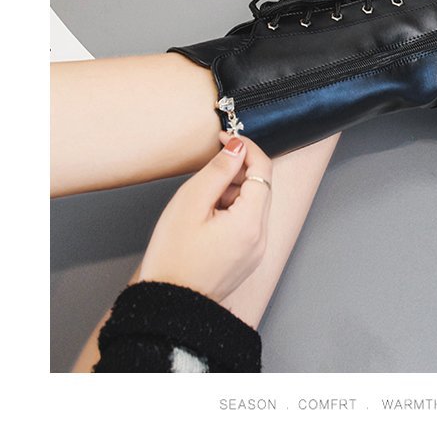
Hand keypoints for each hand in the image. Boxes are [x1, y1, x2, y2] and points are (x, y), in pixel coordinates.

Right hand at [140, 132, 272, 303]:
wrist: (167, 305)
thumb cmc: (172, 257)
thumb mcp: (190, 202)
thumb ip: (218, 170)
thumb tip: (238, 147)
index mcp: (251, 222)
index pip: (263, 169)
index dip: (246, 148)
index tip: (225, 138)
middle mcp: (261, 237)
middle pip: (261, 187)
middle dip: (238, 172)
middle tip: (207, 176)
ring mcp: (257, 250)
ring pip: (255, 204)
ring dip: (233, 192)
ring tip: (201, 205)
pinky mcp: (248, 258)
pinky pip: (248, 223)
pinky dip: (232, 211)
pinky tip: (206, 219)